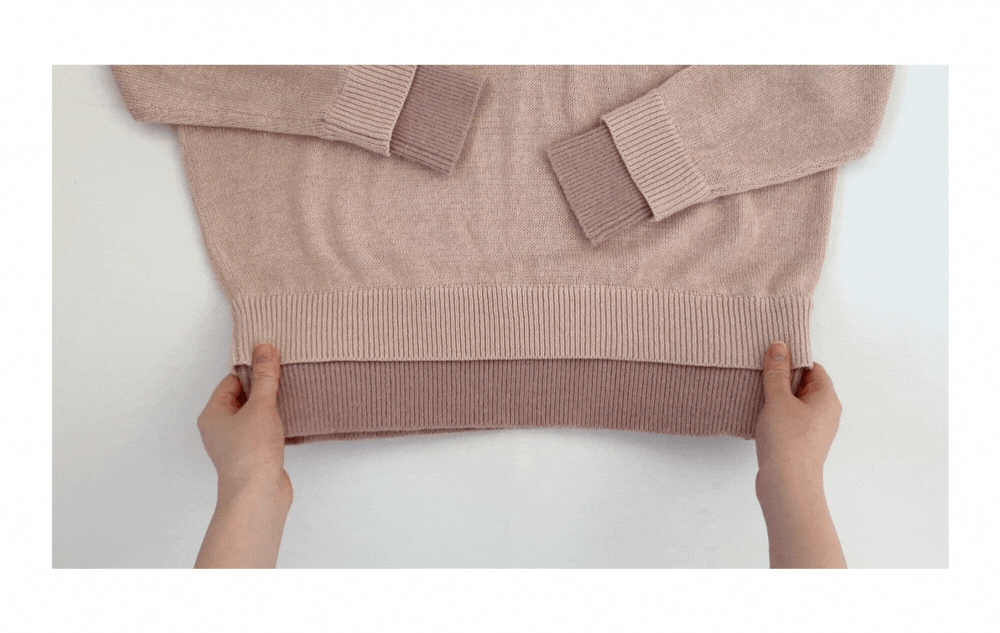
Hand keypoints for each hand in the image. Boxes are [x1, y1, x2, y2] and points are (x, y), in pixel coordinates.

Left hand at [196, 343, 289, 495]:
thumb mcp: (260, 407)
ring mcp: (237, 444)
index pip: (232, 381)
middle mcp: (220, 428)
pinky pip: (264, 430)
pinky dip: (276, 423)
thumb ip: (265, 377)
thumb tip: (265, 348)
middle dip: (264, 387)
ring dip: (271, 406)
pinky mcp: (254, 455)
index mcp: (212, 414)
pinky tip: (291, 418)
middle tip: (285, 375)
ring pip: (255, 415)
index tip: (273, 362)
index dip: (252, 370)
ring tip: (291, 395)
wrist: (258, 496)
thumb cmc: (251, 453)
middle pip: (243, 397)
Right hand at [754, 341, 841, 483]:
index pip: (813, 368)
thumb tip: (779, 346)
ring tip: (755, 391)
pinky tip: (758, 413)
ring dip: (777, 396)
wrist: (787, 485)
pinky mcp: (801, 443)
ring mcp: (814, 430)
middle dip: (782, 377)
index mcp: (827, 398)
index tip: (771, 355)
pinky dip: (775, 413)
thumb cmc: (787, 441)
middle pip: (805, 384)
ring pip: (795, 403)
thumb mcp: (778, 400)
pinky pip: (789, 419)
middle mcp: (825, 413)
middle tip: (759, 370)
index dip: (793, 359)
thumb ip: (777, 372)